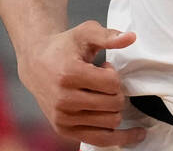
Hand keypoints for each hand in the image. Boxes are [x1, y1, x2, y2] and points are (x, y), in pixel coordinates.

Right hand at [17, 20, 145, 145]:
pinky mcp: (64, 130)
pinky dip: (120, 138)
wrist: (36, 63)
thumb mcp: (85, 33)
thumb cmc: (64, 47)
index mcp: (69, 74)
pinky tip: (135, 134)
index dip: (114, 74)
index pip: (112, 83)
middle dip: (117, 92)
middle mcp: (63, 100)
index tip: (104, 68)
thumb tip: (131, 37)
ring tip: (100, 94)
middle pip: (114, 104)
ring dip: (114, 107)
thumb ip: (108, 35)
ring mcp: (63, 118)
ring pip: (111, 122)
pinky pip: (100, 140)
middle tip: (103, 82)